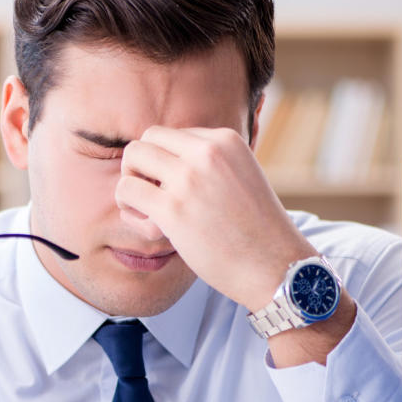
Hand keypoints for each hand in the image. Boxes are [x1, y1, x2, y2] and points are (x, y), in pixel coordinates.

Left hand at [114, 125, 316, 312]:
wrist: (275, 266)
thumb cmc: (255, 228)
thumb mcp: (241, 175)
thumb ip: (210, 162)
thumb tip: (169, 157)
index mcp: (225, 140)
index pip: (172, 135)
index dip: (165, 161)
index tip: (174, 187)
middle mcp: (207, 153)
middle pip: (148, 138)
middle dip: (142, 164)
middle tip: (152, 193)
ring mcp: (189, 179)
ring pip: (132, 157)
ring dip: (130, 181)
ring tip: (144, 206)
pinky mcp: (173, 209)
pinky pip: (127, 191)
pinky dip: (128, 207)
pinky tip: (146, 222)